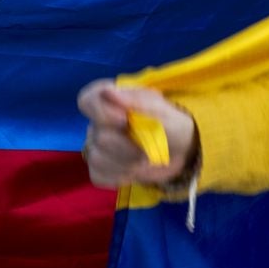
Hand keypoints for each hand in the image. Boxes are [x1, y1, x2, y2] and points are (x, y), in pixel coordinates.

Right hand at [77, 79, 197, 187]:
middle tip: (149, 149)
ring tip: (146, 159)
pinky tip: (135, 171)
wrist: (181, 151)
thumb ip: (135, 101)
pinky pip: (99, 176)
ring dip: (127, 163)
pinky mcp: (100, 168)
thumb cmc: (171, 125)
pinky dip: (120, 176)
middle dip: (128, 146)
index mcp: (111, 101)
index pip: (87, 101)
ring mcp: (97, 146)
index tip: (125, 120)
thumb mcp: (162, 111)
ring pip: (97, 159)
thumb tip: (107, 91)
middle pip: (99, 136)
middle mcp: (98, 123)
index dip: (103, 112)